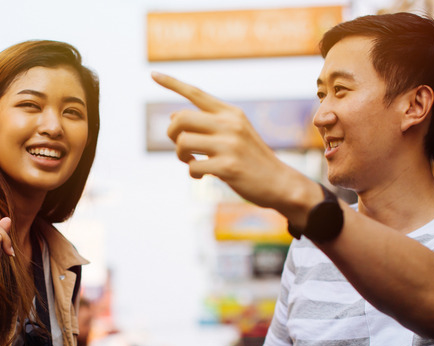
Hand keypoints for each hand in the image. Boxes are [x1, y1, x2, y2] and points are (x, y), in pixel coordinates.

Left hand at [151, 72, 316, 218]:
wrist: (280, 183)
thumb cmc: (252, 159)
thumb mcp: (234, 134)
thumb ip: (207, 124)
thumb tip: (172, 117)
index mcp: (231, 113)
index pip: (196, 93)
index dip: (172, 83)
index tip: (152, 74)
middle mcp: (230, 124)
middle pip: (181, 119)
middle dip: (171, 134)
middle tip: (181, 147)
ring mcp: (230, 145)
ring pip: (183, 142)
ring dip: (180, 155)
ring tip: (191, 162)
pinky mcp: (228, 167)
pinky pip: (193, 167)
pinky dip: (192, 174)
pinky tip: (201, 177)